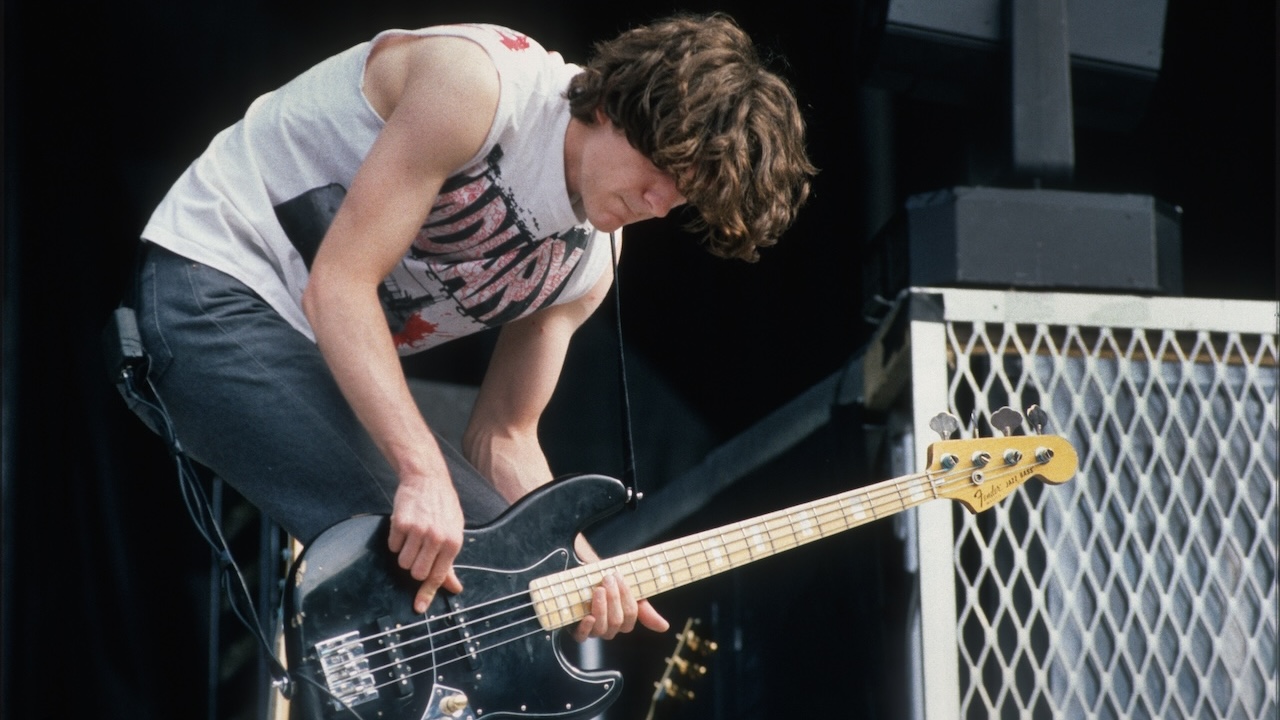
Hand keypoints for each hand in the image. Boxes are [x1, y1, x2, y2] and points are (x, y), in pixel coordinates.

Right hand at [387, 478, 465, 613]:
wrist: (427, 479)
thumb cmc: (443, 508)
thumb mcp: (454, 532)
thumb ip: (449, 562)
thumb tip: (454, 588)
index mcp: (453, 542)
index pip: (438, 575)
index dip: (427, 593)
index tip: (418, 607)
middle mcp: (437, 537)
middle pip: (417, 573)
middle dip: (415, 567)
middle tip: (419, 551)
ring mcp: (418, 530)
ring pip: (403, 562)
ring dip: (405, 553)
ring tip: (413, 537)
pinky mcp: (401, 523)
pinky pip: (393, 546)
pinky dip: (396, 540)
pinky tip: (405, 527)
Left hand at [572, 572, 669, 641]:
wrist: (585, 575)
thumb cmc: (608, 583)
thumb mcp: (629, 592)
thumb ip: (645, 610)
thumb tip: (665, 627)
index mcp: (624, 621)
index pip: (630, 615)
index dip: (626, 596)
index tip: (619, 576)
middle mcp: (610, 629)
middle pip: (617, 621)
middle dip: (614, 598)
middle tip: (607, 578)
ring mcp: (594, 631)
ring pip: (602, 628)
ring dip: (601, 608)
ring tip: (598, 589)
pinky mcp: (577, 630)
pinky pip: (582, 636)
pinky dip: (586, 627)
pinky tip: (588, 616)